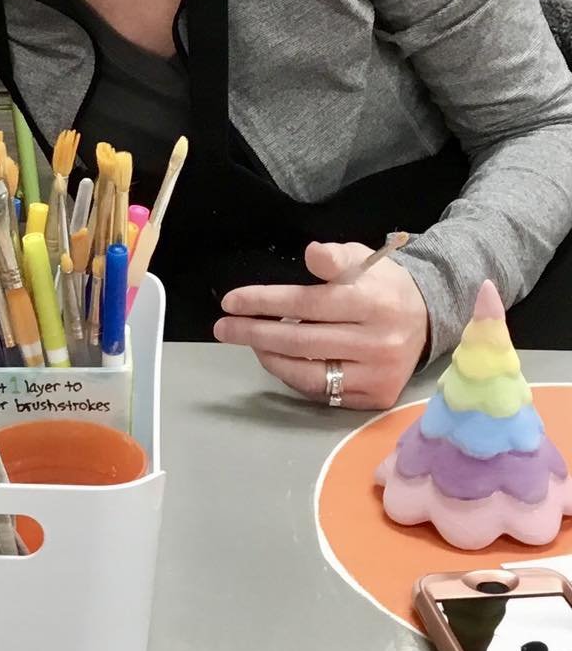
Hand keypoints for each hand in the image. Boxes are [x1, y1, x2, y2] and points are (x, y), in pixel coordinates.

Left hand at [212, 241, 429, 410]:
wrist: (427, 318)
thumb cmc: (381, 285)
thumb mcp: (361, 258)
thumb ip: (334, 258)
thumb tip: (312, 254)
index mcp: (373, 302)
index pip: (306, 303)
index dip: (264, 301)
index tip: (230, 301)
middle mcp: (378, 342)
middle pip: (301, 341)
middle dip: (254, 333)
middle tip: (223, 327)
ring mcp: (379, 374)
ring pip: (309, 373)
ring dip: (270, 357)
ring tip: (250, 342)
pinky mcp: (378, 396)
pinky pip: (323, 393)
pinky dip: (294, 376)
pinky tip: (278, 359)